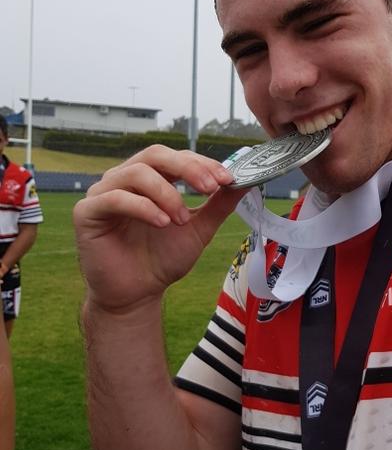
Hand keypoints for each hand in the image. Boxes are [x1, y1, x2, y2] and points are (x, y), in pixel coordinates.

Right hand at [73, 146, 244, 311]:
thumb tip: (246, 181)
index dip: (202, 163)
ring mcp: (103, 192)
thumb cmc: (162, 259)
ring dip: (166, 193)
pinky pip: (115, 198)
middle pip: (155, 154)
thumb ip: (218, 205)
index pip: (176, 157)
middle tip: (209, 188)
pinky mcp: (87, 212)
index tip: (227, 179)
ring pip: (136, 173)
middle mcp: (125, 179)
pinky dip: (143, 207)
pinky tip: (162, 223)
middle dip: (187, 168)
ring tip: (181, 220)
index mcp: (151, 177)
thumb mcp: (198, 229)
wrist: (137, 294)